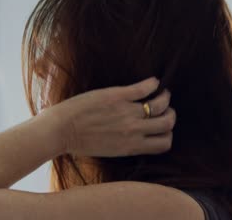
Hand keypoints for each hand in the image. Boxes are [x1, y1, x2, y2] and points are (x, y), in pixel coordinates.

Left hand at [42, 77, 175, 156]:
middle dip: (170, 115)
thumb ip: (127, 146)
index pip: (164, 143)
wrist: (61, 130)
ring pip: (160, 104)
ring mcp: (128, 112)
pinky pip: (144, 88)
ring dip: (165, 98)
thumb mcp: (110, 151)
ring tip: (162, 93)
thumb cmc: (80, 143)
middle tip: (166, 109)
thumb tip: (139, 139)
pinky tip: (153, 81)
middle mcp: (134, 130)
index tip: (161, 127)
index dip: (167, 135)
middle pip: (168, 123)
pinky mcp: (118, 96)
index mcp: (132, 146)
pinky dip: (153, 83)